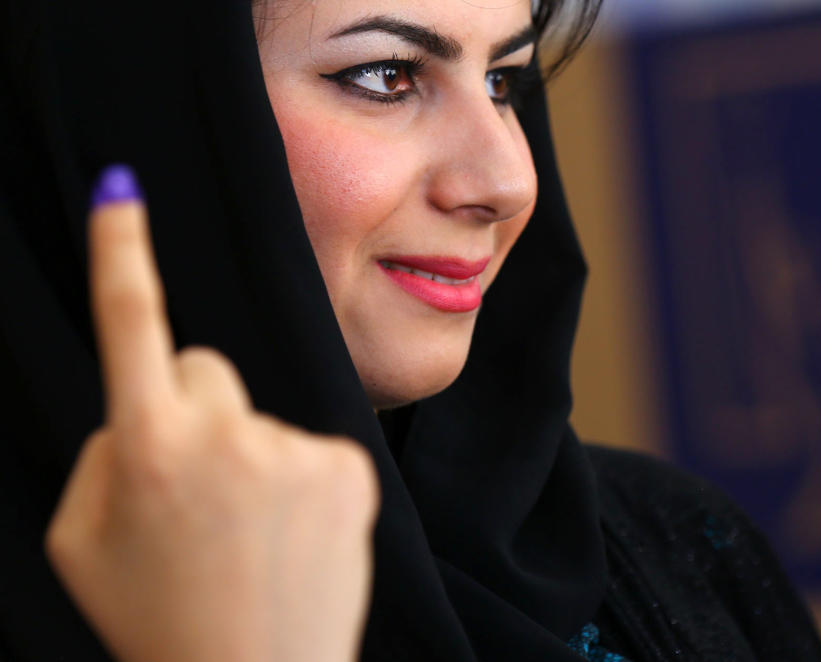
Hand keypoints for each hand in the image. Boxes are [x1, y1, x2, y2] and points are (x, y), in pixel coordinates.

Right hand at [45, 166, 377, 661]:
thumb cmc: (159, 620)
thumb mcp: (85, 543)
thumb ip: (108, 455)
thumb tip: (148, 403)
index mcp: (146, 448)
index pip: (131, 326)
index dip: (122, 253)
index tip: (121, 188)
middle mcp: (224, 436)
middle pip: (204, 370)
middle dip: (195, 413)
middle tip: (202, 496)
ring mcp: (294, 449)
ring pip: (261, 415)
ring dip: (251, 457)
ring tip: (250, 536)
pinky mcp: (349, 466)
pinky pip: (311, 444)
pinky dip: (300, 479)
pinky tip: (293, 535)